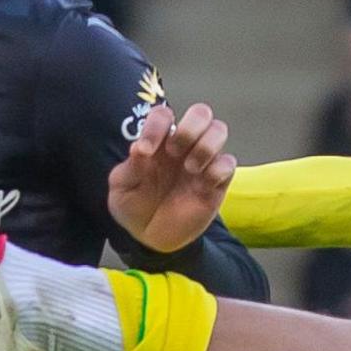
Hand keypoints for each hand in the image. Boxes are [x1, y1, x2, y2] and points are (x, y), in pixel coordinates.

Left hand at [107, 103, 235, 252]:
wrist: (151, 238)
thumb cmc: (135, 206)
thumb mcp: (122, 188)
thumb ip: (129, 168)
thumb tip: (140, 147)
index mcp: (157, 141)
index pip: (163, 115)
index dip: (156, 125)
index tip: (145, 151)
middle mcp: (183, 145)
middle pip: (201, 112)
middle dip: (189, 128)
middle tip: (174, 152)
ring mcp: (202, 161)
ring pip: (219, 130)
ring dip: (205, 145)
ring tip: (190, 168)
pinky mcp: (217, 182)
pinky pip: (228, 163)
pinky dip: (218, 170)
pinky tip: (202, 186)